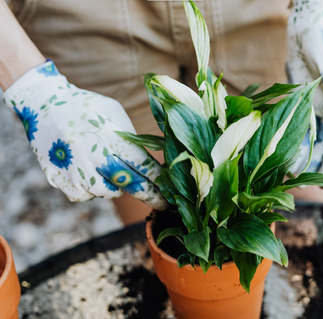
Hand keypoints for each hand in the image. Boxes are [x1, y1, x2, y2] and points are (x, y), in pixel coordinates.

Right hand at [3, 61, 167, 209]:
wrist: (44, 106)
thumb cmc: (87, 108)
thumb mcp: (115, 113)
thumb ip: (132, 139)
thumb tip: (155, 163)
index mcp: (110, 136)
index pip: (142, 165)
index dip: (159, 180)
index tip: (171, 191)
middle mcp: (93, 156)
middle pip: (129, 184)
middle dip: (150, 196)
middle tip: (163, 204)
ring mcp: (74, 170)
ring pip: (108, 193)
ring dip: (115, 186)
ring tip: (108, 166)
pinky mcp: (59, 180)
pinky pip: (85, 196)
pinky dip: (92, 188)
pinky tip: (88, 170)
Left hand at [287, 0, 322, 174]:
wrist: (307, 24)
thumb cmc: (319, 39)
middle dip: (321, 164)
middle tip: (309, 185)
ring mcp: (318, 104)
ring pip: (314, 137)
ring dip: (304, 153)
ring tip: (289, 172)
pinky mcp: (304, 99)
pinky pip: (301, 124)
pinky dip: (293, 137)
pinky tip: (281, 149)